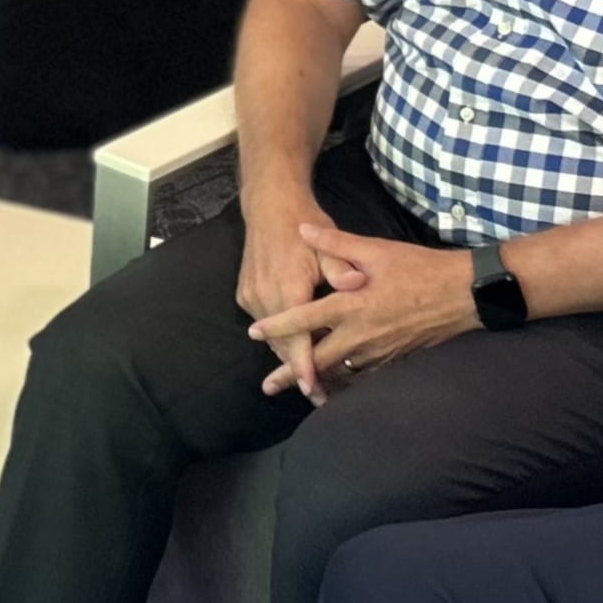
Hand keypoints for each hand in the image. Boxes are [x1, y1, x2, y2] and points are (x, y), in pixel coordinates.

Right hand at [237, 186, 335, 404]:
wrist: (269, 206)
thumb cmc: (304, 223)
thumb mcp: (327, 243)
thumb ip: (341, 268)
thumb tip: (357, 283)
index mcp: (288, 288)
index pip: (296, 338)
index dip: (305, 367)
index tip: (314, 390)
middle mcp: (265, 298)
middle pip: (282, 346)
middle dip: (299, 372)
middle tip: (321, 396)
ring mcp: (252, 297)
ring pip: (272, 338)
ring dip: (289, 357)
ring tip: (310, 381)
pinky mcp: (246, 294)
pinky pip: (265, 324)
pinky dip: (280, 338)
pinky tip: (295, 348)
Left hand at [246, 222, 480, 398]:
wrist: (464, 294)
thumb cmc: (420, 268)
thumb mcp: (376, 249)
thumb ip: (335, 243)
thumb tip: (303, 229)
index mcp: (352, 305)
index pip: (305, 320)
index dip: (278, 327)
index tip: (254, 334)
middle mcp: (361, 334)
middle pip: (317, 360)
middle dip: (291, 374)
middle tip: (267, 385)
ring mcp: (378, 351)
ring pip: (340, 370)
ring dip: (319, 378)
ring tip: (298, 386)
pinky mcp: (394, 359)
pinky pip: (362, 374)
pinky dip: (346, 378)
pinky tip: (337, 380)